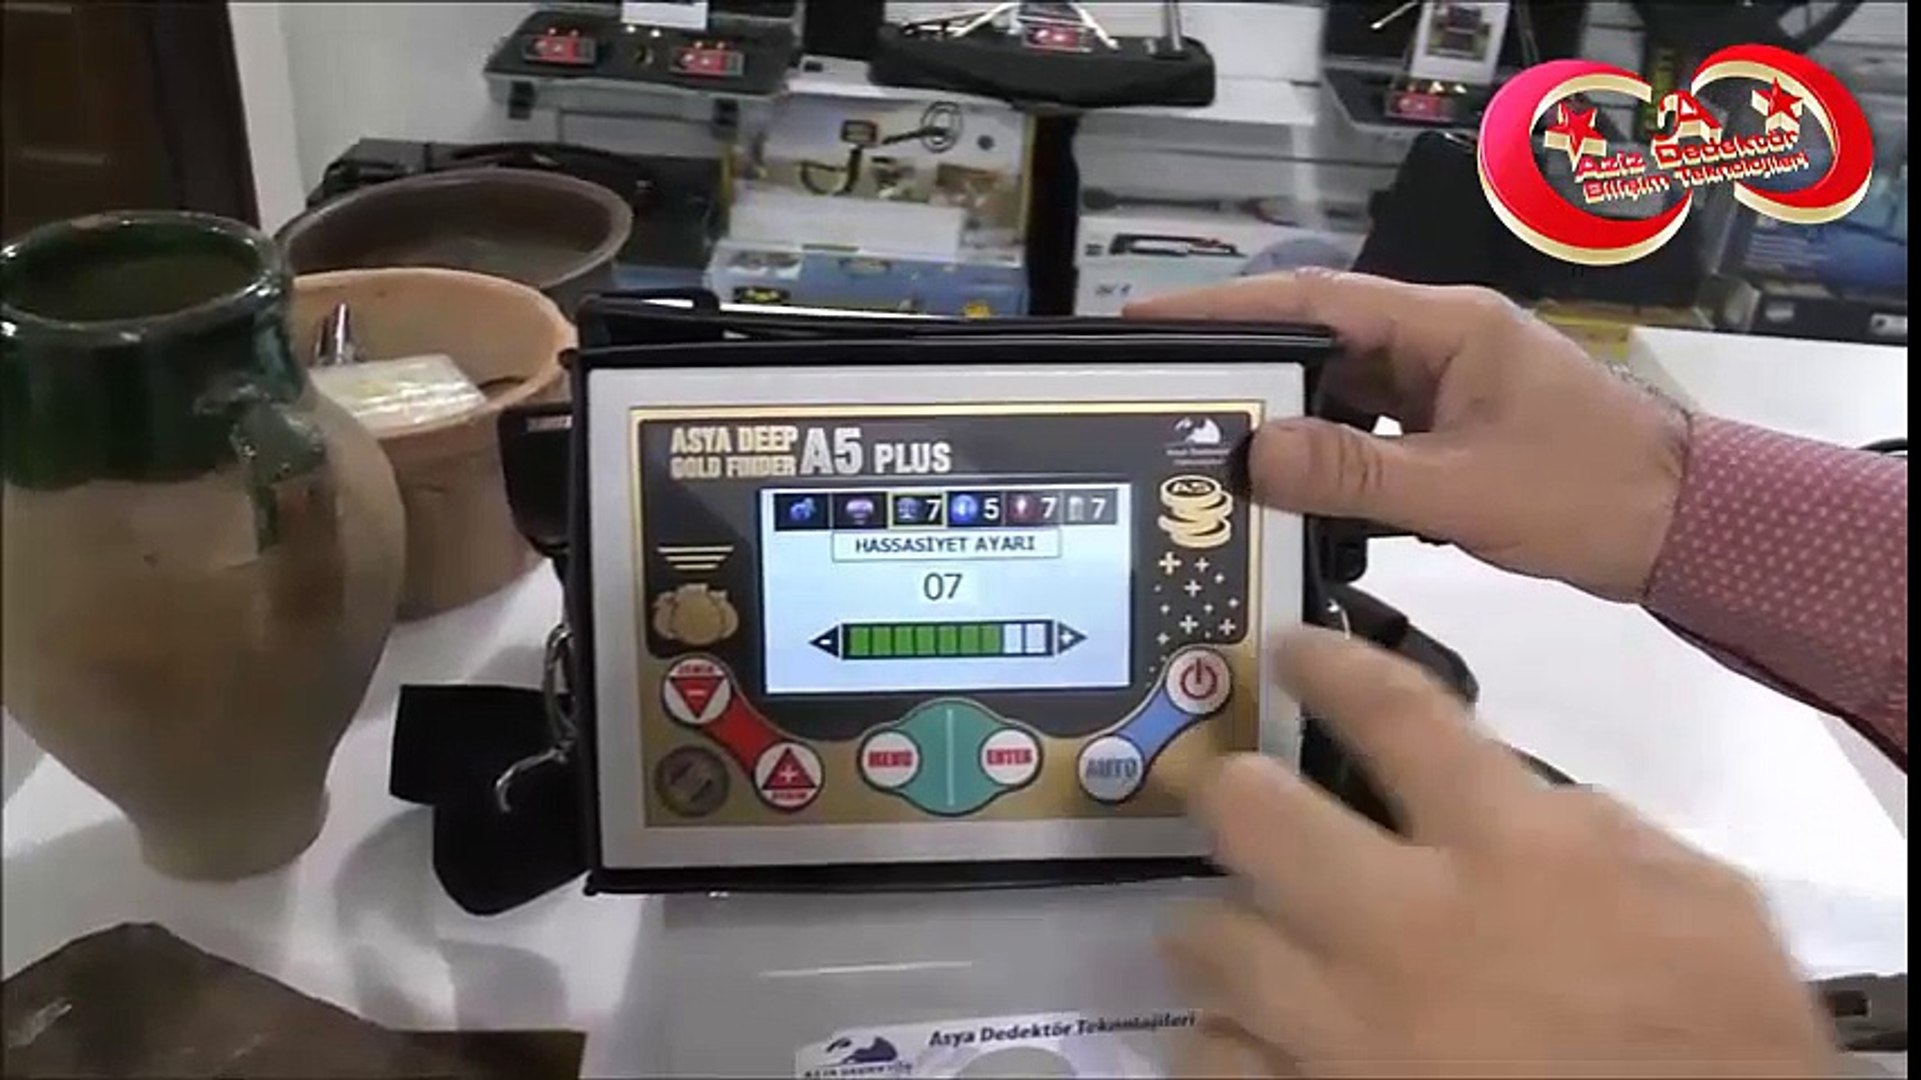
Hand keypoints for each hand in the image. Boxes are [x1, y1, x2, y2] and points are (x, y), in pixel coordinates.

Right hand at [1125, 271, 1688, 601]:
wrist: (1687, 530)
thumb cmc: (1591, 493)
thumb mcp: (1463, 486)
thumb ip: (1354, 469)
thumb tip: (1256, 452)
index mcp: (1444, 326)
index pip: (1313, 299)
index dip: (1225, 308)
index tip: (1149, 321)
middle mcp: (1438, 343)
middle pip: (1315, 343)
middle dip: (1241, 372)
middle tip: (1163, 401)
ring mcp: (1445, 388)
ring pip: (1339, 394)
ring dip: (1282, 423)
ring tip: (1208, 451)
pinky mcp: (1451, 433)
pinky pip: (1367, 434)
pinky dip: (1325, 459)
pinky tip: (1286, 494)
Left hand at [1159, 628, 1834, 1077]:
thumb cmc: (1721, 1043)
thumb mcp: (1701, 902)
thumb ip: (1594, 828)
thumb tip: (1516, 792)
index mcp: (1508, 850)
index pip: (1392, 714)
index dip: (1329, 666)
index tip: (1290, 652)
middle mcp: (1403, 926)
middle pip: (1252, 816)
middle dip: (1234, 794)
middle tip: (1240, 799)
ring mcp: (1345, 1029)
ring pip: (1210, 944)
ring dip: (1223, 930)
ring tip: (1245, 933)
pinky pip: (1217, 1059)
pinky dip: (1230, 1041)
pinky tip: (1258, 1035)